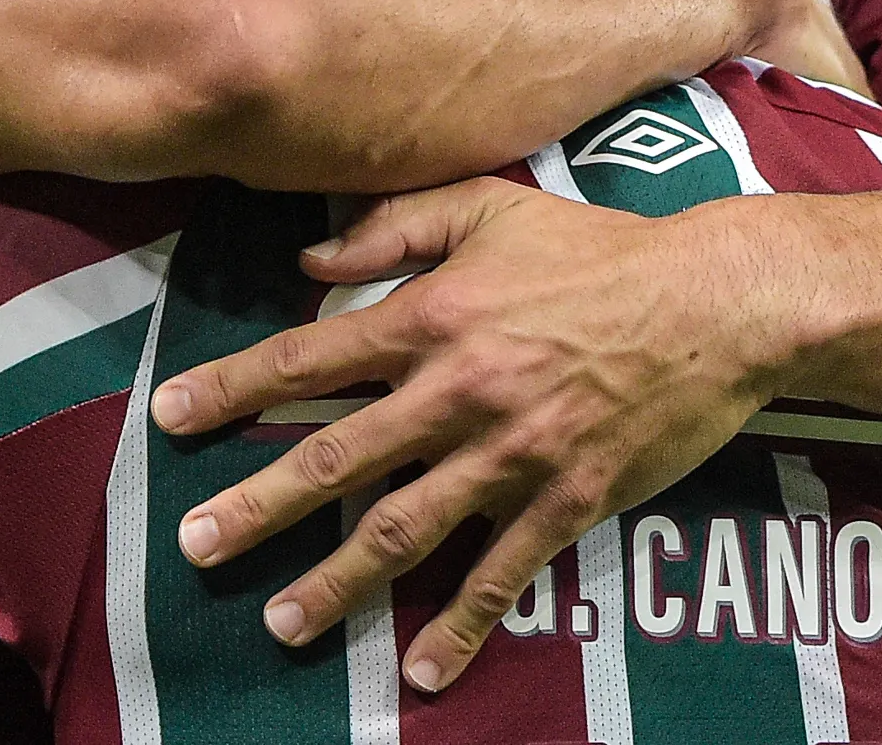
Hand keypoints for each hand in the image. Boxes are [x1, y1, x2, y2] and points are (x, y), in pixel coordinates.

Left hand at [150, 178, 790, 692]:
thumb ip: (394, 227)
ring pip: (402, 529)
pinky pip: (499, 575)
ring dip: (335, 582)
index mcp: (431, 318)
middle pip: (334, 457)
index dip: (233, 387)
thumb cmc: (597, 248)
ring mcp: (509, 455)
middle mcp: (455, 393)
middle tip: (194, 543)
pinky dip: (459, 628)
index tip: (169, 416)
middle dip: (257, 505)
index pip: (309, 357)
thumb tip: (309, 257)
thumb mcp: (490, 206)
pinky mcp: (563, 501)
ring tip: (281, 623)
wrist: (712, 302)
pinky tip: (420, 674)